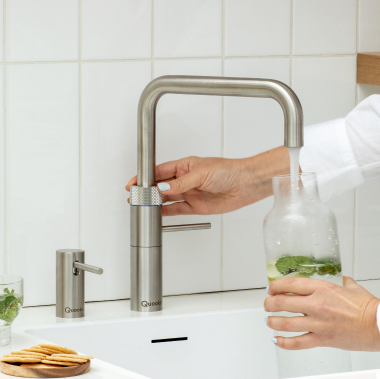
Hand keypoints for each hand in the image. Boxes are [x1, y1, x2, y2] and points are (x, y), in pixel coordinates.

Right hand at [126, 146, 289, 215]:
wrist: (245, 185)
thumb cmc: (228, 171)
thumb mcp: (202, 173)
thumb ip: (181, 183)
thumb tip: (164, 187)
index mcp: (185, 166)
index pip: (159, 171)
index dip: (145, 177)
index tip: (134, 183)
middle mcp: (185, 179)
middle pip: (160, 185)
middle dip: (147, 191)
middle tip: (135, 196)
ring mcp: (190, 193)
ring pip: (167, 198)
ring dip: (155, 201)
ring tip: (142, 205)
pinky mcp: (196, 206)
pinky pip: (177, 210)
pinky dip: (166, 212)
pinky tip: (156, 212)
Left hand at [264, 276, 379, 351]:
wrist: (379, 325)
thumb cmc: (369, 306)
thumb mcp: (353, 287)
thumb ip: (343, 283)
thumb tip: (342, 280)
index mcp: (323, 289)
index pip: (291, 284)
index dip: (276, 285)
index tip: (271, 287)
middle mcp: (317, 305)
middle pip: (283, 302)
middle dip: (270, 303)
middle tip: (267, 304)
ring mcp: (318, 323)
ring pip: (285, 323)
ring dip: (273, 321)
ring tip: (269, 320)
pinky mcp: (322, 340)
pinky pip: (297, 343)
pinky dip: (284, 343)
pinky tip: (277, 340)